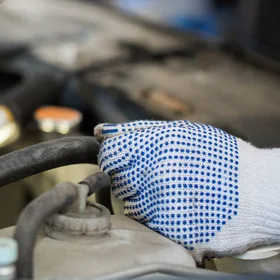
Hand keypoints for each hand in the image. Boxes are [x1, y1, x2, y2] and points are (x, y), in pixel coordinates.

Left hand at [96, 120, 279, 260]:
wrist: (263, 194)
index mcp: (152, 150)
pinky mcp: (171, 233)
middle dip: (130, 177)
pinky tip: (181, 209)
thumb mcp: (182, 133)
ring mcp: (161, 209)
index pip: (109, 156)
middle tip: (160, 176)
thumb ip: (137, 132)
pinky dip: (160, 219)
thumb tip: (102, 132)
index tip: (126, 160)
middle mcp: (152, 179)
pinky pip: (150, 226)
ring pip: (132, 205)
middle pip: (118, 181)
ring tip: (174, 192)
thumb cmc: (223, 159)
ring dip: (144, 199)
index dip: (116, 157)